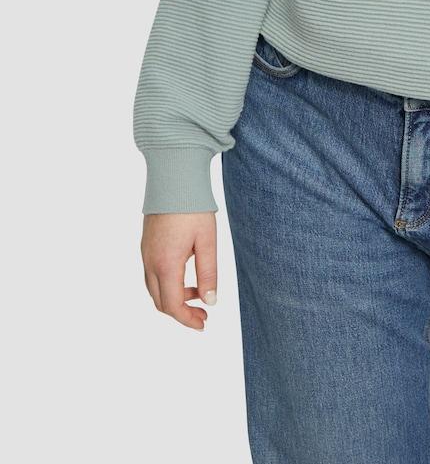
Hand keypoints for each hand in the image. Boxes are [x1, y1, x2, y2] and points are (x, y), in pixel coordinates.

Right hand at [140, 212, 217, 329]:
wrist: (173, 178)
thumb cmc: (193, 208)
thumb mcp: (207, 241)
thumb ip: (208, 273)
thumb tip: (210, 301)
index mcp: (166, 264)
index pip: (173, 305)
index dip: (187, 319)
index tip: (203, 323)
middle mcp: (150, 262)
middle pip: (160, 302)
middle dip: (181, 313)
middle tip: (203, 314)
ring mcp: (145, 254)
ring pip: (154, 289)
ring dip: (174, 298)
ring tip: (197, 295)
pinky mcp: (146, 245)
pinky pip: (152, 275)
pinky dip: (167, 285)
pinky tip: (185, 277)